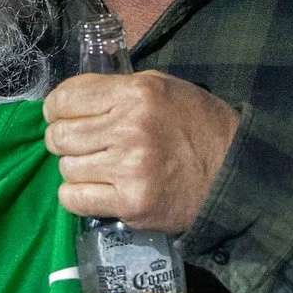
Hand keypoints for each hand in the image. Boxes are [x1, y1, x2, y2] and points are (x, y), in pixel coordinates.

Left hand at [43, 71, 238, 233]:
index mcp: (137, 94)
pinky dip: (79, 196)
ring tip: (103, 167)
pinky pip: (73, 199)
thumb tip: (67, 99)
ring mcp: (130, 168)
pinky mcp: (131, 203)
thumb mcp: (162, 89)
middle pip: (59, 136)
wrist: (234, 174)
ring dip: (78, 169)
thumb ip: (116, 89)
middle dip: (64, 141)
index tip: (64, 116)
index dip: (58, 109)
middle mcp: (130, 128)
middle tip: (85, 145)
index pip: (64, 98)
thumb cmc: (196, 127)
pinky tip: (100, 189)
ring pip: (65, 168)